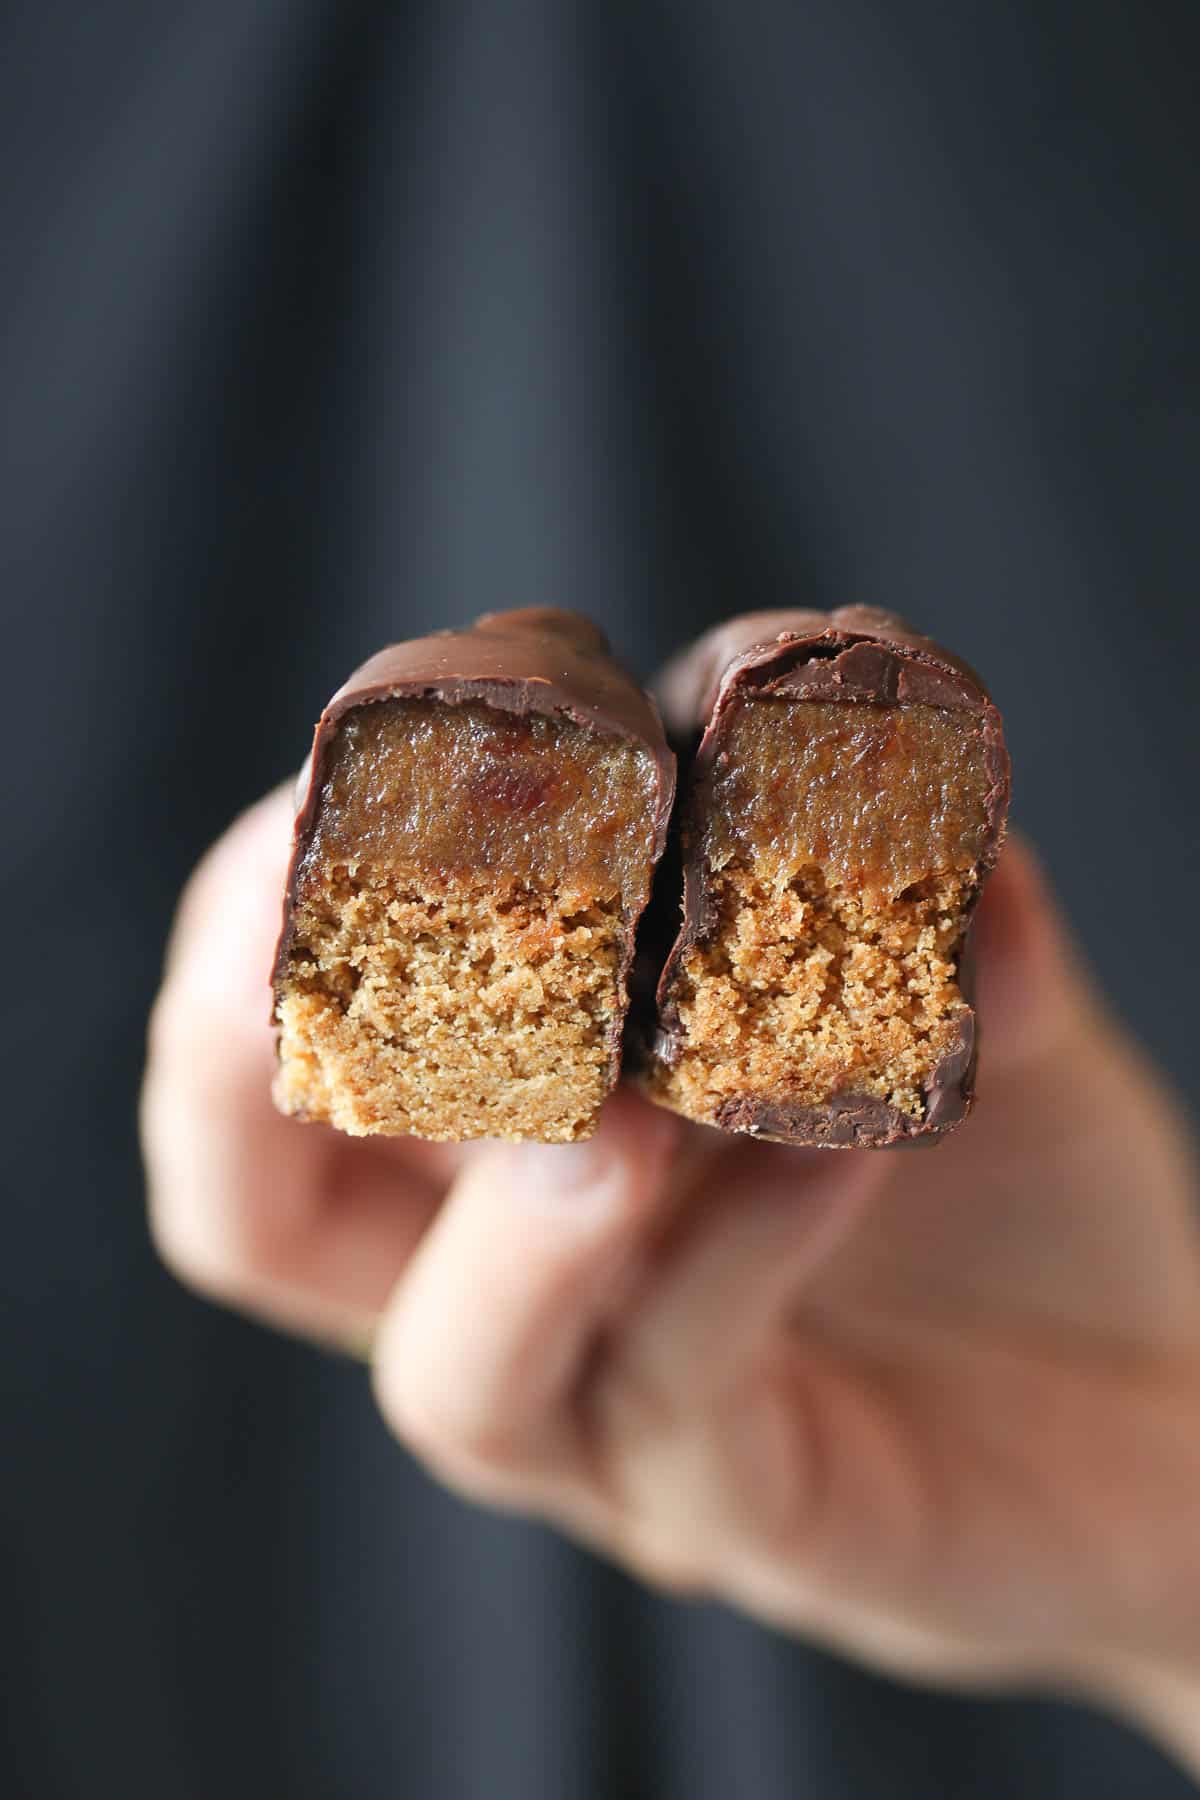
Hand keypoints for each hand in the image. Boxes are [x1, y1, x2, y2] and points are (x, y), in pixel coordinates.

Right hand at [141, 787, 1199, 1770]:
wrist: (1169, 1407)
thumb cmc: (1022, 1194)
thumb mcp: (959, 994)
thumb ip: (910, 881)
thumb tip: (891, 738)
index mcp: (509, 1132)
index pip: (275, 1041)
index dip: (256, 906)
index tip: (372, 760)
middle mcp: (518, 1285)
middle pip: (258, 1216)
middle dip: (263, 1041)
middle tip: (389, 909)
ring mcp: (618, 1425)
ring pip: (457, 1369)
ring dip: (522, 1213)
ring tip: (623, 1114)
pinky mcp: (753, 1519)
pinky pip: (687, 1399)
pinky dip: (736, 1258)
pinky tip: (835, 1160)